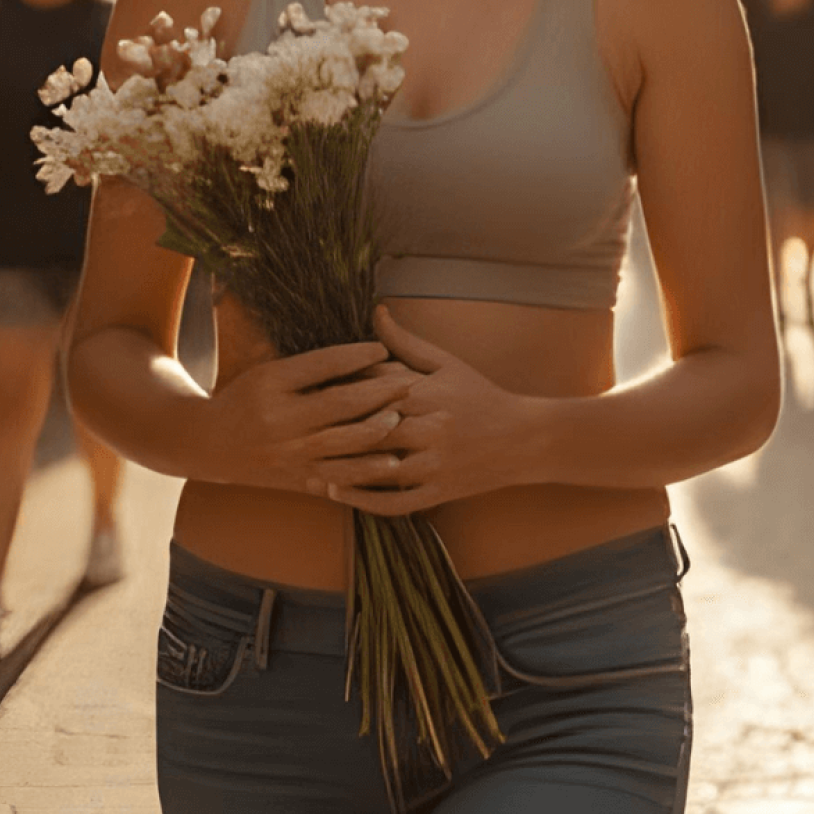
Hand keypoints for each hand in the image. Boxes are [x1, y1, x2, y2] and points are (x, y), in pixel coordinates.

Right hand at [196, 342, 414, 493]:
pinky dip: (367, 472)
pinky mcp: (298, 479)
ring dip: (378, 430)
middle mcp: (280, 420)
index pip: (321, 365)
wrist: (210, 446)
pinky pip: (339, 477)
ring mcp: (290, 453)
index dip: (354, 356)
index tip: (381, 348)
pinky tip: (391, 464)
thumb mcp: (267, 373)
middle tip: (408, 381)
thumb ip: (308, 368)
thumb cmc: (244, 400)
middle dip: (379, 391)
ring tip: (401, 416)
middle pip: (340, 404)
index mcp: (271, 384)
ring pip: (344, 443)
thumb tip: (361, 355)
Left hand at [311, 307, 542, 515]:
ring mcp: (434, 464)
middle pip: (368, 430)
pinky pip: (396, 502)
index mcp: (426, 392)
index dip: (338, 390)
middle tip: (291, 432)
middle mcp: (428, 428)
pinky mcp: (439, 492)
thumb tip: (376, 310)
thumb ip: (405, 342)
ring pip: (377, 470)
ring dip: (338, 470)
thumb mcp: (445, 363)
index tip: (305, 392)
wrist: (522, 438)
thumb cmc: (479, 395)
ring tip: (302, 467)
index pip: (371, 389)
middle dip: (330, 432)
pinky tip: (338, 494)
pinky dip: (364, 501)